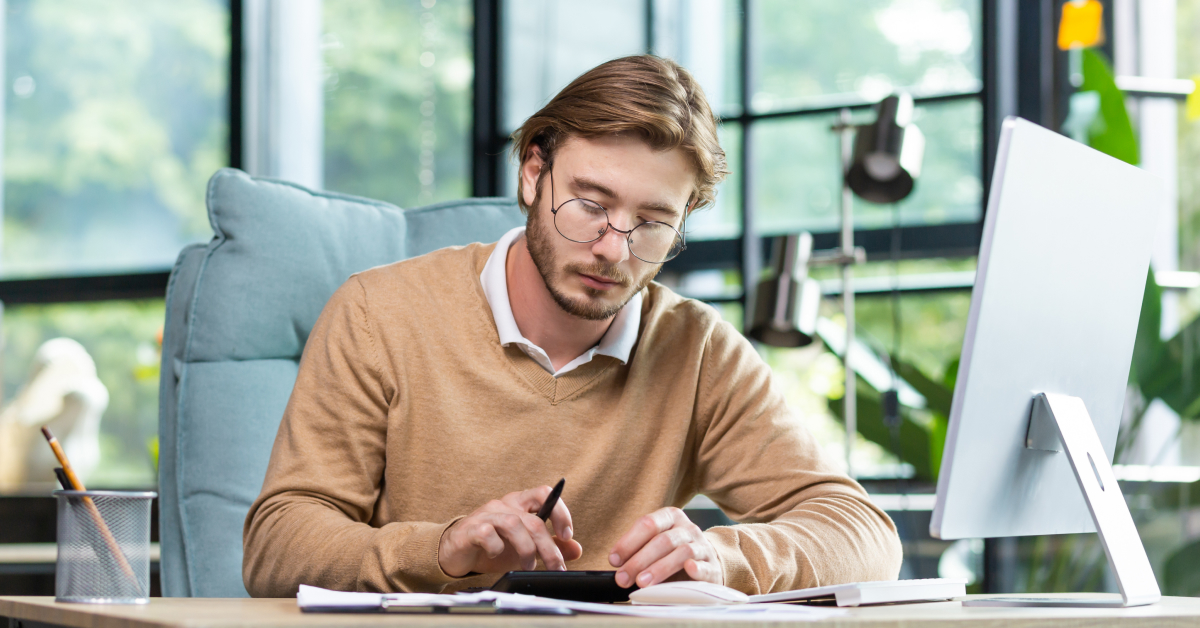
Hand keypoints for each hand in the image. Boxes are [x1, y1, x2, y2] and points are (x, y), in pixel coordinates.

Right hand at [439, 485, 582, 576]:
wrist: (455, 552)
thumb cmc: (492, 547)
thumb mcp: (526, 548)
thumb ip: (551, 546)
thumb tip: (576, 548)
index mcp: (519, 503)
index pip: (544, 493)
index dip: (560, 512)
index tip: (567, 535)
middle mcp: (504, 504)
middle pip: (533, 520)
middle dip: (548, 546)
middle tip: (555, 566)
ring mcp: (486, 514)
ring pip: (513, 524)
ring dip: (526, 549)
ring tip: (528, 565)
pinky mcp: (470, 528)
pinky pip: (487, 533)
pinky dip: (496, 547)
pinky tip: (495, 556)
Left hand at [608, 507, 720, 587]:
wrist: (707, 562)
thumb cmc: (673, 554)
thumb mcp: (656, 546)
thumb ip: (638, 551)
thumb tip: (617, 565)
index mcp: (671, 517)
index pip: (648, 523)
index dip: (628, 542)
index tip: (614, 560)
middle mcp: (687, 528)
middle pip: (663, 540)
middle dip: (639, 560)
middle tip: (623, 578)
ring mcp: (702, 546)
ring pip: (682, 552)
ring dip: (659, 568)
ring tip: (642, 582)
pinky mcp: (713, 566)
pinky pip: (704, 566)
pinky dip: (696, 568)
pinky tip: (688, 570)